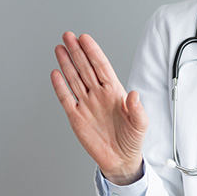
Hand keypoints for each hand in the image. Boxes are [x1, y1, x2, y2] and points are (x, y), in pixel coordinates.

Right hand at [51, 32, 147, 184]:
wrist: (120, 159)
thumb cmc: (132, 140)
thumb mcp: (140, 124)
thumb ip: (137, 109)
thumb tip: (134, 94)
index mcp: (114, 92)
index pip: (102, 67)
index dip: (93, 52)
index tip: (85, 38)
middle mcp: (99, 95)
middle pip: (85, 68)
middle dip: (77, 51)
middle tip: (68, 36)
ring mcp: (86, 104)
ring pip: (74, 79)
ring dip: (67, 63)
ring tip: (60, 48)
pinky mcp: (76, 117)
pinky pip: (66, 99)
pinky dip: (60, 87)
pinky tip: (56, 73)